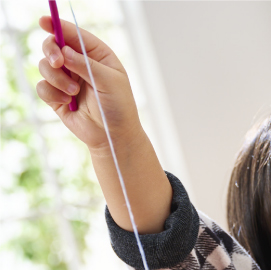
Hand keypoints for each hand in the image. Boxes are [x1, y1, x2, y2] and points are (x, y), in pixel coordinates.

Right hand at [37, 16, 142, 152]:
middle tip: (58, 62)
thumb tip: (63, 51)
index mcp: (96, 55)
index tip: (45, 22)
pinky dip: (52, 93)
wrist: (114, 137)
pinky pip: (42, 87)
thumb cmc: (119, 108)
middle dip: (52, 51)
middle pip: (53, 46)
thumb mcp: (109, 81)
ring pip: (45, 66)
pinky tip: (67, 103)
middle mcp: (79, 65)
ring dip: (57, 78)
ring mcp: (67, 80)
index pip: (73, 34)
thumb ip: (86, 64)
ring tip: (74, 92)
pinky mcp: (57, 96)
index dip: (57, 26)